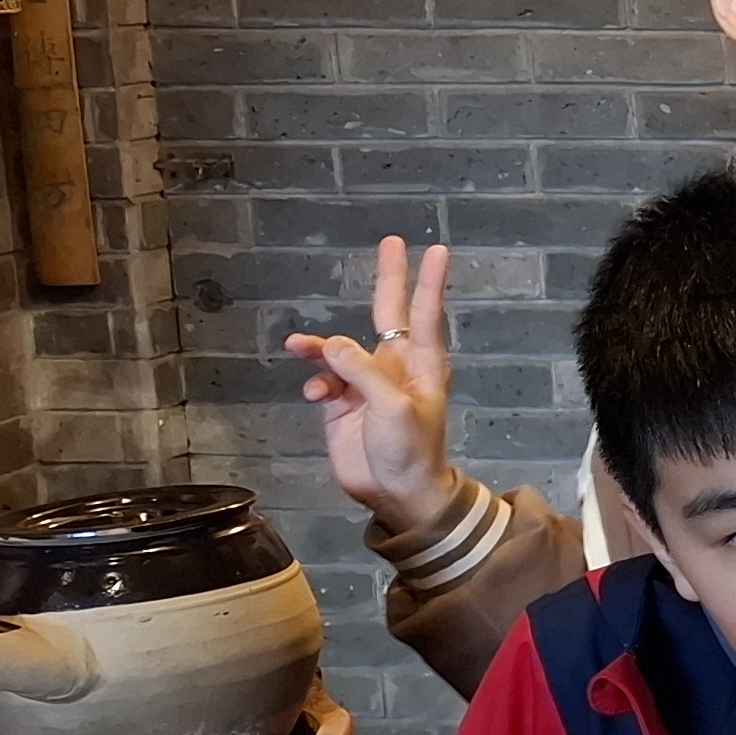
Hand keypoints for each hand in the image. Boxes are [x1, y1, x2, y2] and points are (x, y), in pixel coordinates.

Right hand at [286, 236, 469, 545]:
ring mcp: (366, 383)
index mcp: (421, 364)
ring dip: (320, 346)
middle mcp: (395, 366)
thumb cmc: (410, 450)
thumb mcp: (393, 409)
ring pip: (339, 349)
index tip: (436, 249)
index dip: (428, 281)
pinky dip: (315, 381)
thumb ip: (364, 373)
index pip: (425, 312)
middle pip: (388, 312)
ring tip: (298, 346)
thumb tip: (332, 344)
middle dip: (387, 278)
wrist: (396, 493)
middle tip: (390, 241)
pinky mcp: (341, 404)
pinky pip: (322, 380)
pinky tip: (315, 394)